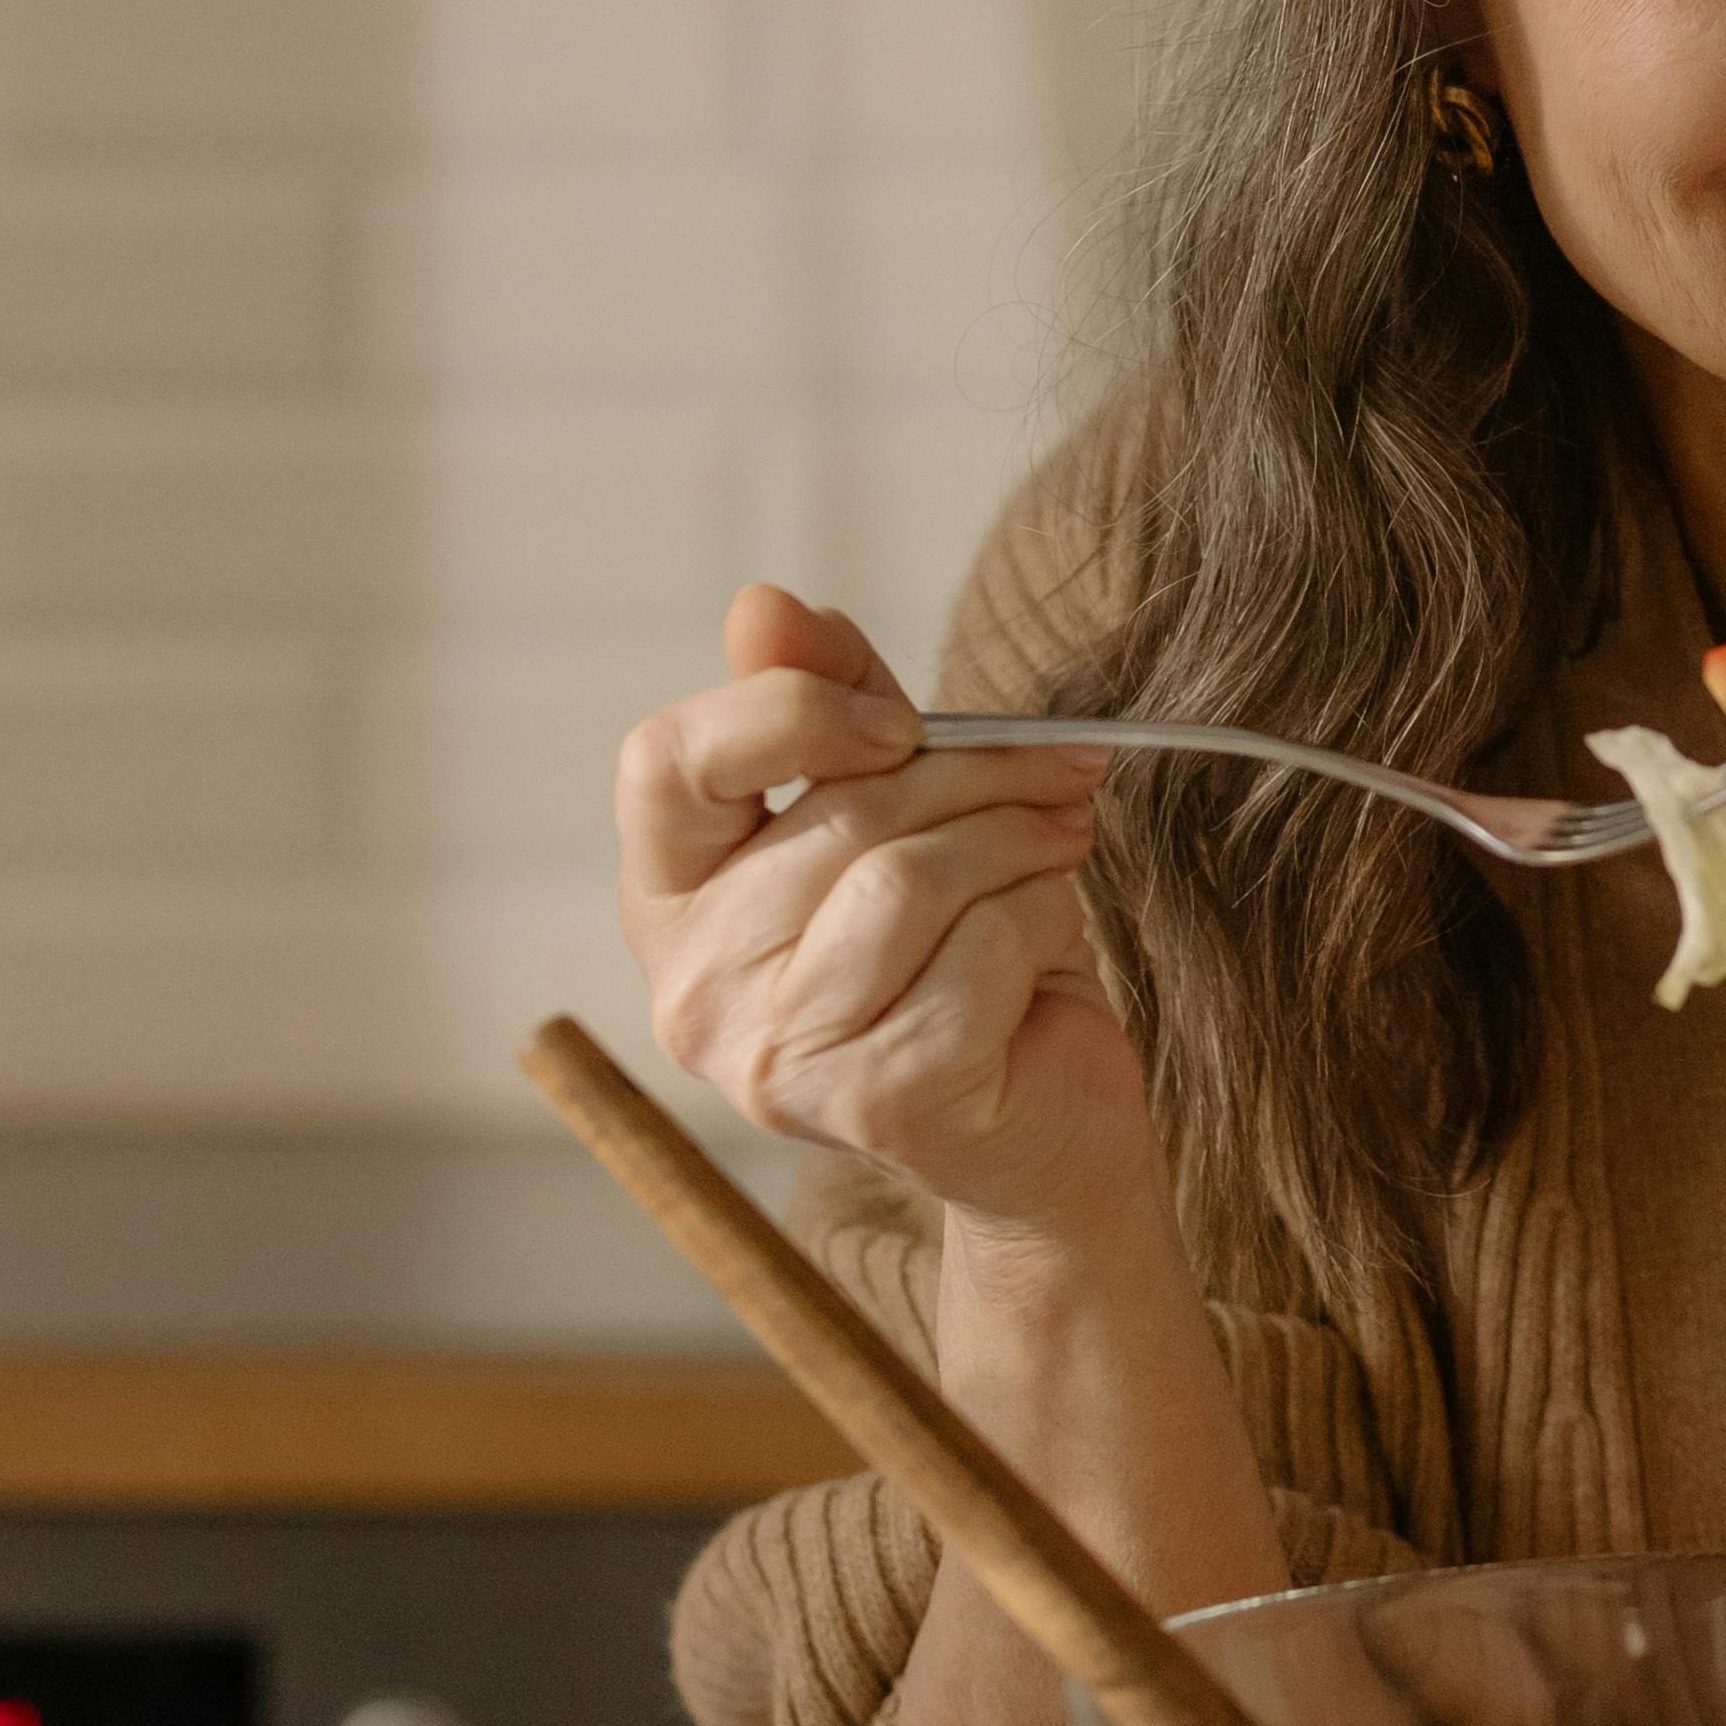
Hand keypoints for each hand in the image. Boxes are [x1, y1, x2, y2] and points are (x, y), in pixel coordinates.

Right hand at [615, 582, 1151, 1238]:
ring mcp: (778, 1058)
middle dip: (976, 770)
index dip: (786, 708)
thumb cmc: (960, 948)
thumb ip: (828, 698)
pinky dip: (1040, 918)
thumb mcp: (894, 801)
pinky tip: (1045, 940)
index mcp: (671, 901)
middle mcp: (693, 990)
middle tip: (1059, 768)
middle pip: (836, 811)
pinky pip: (978, 949)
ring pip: (910, 876)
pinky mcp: (879, 1102)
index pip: (665, 762)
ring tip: (1058, 845)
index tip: (896, 717)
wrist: (1044, 1120)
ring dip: (1018, 840)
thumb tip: (762, 605)